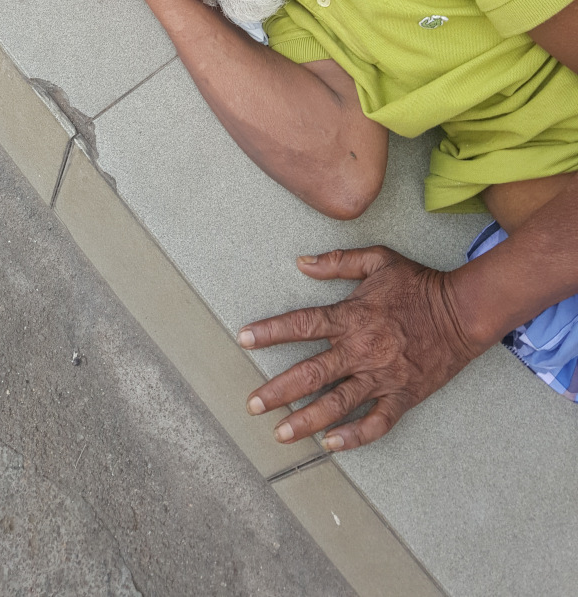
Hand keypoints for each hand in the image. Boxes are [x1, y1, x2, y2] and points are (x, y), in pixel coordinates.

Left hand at [239, 246, 482, 451]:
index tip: (244, 338)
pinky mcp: (403, 395)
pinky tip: (332, 445)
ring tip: (281, 433)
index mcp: (352, 316)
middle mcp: (361, 350)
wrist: (463, 312)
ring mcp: (382, 376)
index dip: (270, 331)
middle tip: (252, 404)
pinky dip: (354, 436)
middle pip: (311, 373)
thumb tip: (302, 263)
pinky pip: (377, 422)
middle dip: (278, 391)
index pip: (302, 325)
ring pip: (337, 404)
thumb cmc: (419, 284)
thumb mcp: (378, 260)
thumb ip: (338, 262)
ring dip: (306, 420)